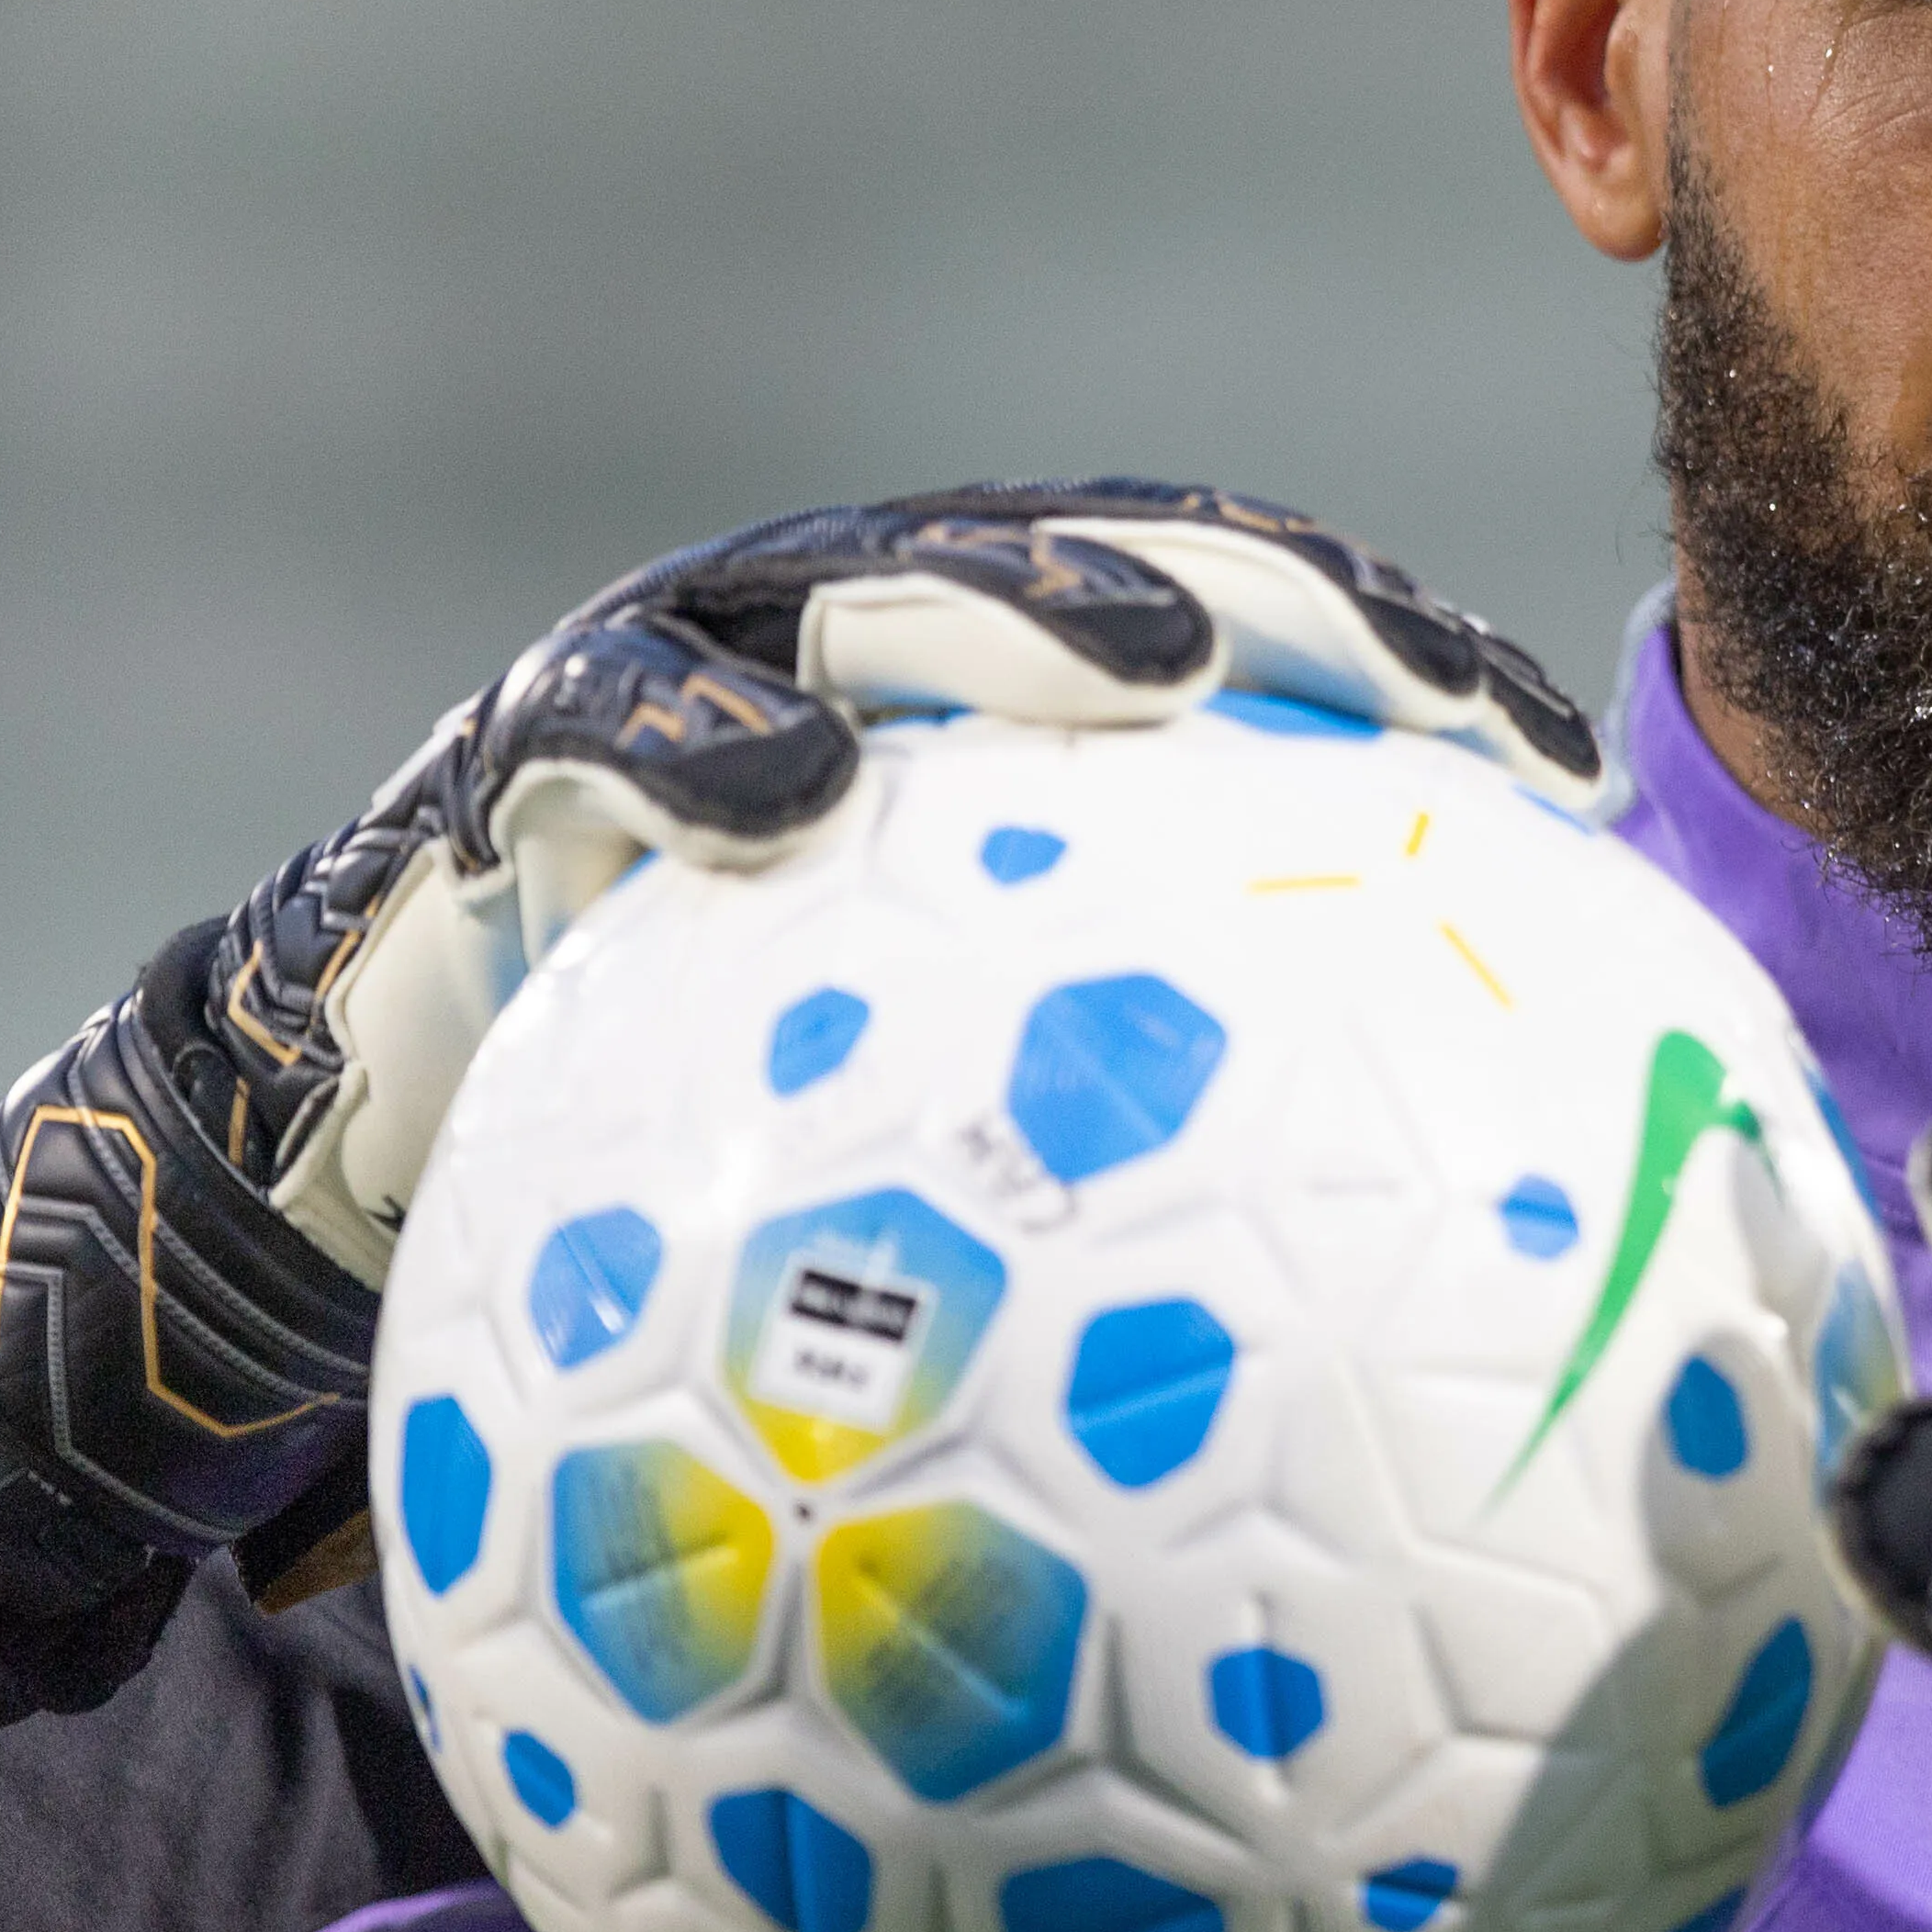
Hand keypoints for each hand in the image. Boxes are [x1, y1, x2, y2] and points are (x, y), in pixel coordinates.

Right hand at [0, 484, 1596, 1612]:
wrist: (379, 1148)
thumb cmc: (698, 1186)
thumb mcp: (934, 1170)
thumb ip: (1120, 1182)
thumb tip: (1405, 1351)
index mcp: (1003, 739)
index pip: (1252, 661)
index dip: (1405, 675)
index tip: (1553, 766)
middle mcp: (870, 665)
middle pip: (1112, 579)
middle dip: (1267, 601)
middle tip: (1397, 680)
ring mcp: (700, 682)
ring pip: (884, 589)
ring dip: (1021, 605)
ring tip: (1147, 667)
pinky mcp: (520, 760)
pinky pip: (610, 728)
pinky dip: (699, 739)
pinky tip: (787, 789)